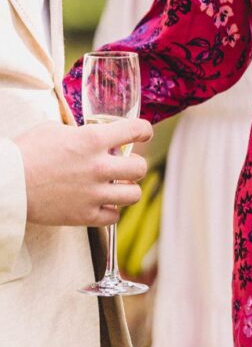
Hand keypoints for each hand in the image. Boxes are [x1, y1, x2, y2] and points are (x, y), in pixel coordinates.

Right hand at [16, 119, 151, 226]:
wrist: (7, 183)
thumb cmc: (26, 153)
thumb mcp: (54, 129)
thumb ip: (80, 132)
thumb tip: (92, 133)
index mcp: (93, 139)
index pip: (136, 131)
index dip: (144, 131)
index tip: (143, 134)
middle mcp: (99, 166)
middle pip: (140, 168)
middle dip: (136, 165)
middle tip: (126, 165)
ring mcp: (93, 193)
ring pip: (133, 194)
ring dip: (127, 189)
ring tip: (117, 186)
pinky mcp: (83, 215)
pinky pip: (113, 216)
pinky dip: (111, 210)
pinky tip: (102, 204)